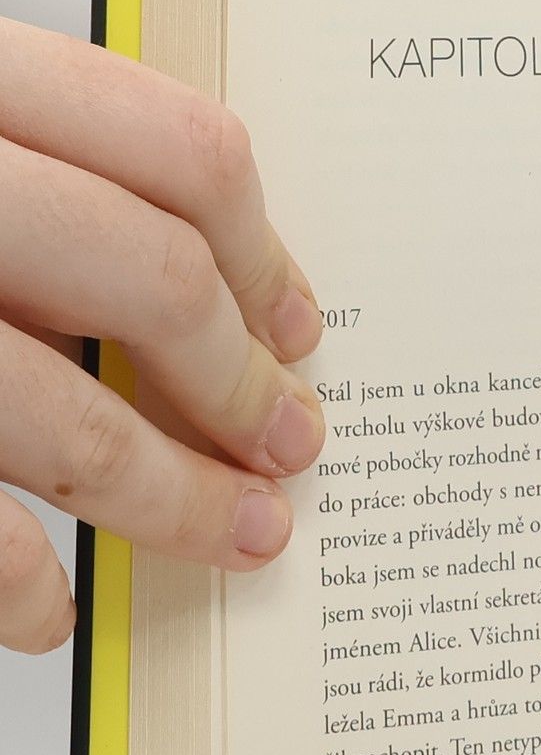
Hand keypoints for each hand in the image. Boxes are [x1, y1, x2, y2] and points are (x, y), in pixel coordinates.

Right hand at [0, 17, 324, 652]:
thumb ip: (30, 176)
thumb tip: (208, 299)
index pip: (180, 146)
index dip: (265, 249)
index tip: (298, 325)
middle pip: (150, 278)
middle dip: (239, 383)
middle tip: (289, 445)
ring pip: (61, 417)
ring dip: (167, 496)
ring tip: (232, 535)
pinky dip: (14, 578)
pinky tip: (47, 607)